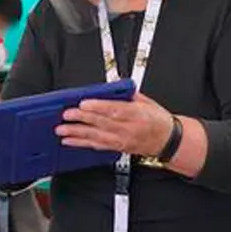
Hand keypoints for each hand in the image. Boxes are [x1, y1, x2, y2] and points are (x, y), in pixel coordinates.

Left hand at [56, 92, 173, 156]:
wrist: (168, 141)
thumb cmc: (158, 120)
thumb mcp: (146, 101)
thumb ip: (128, 93)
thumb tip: (113, 84)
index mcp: (136, 113)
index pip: (114, 110)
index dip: (97, 107)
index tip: (83, 104)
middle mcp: (128, 128)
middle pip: (101, 123)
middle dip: (82, 119)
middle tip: (66, 115)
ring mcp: (121, 139)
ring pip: (96, 136)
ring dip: (77, 133)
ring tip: (62, 130)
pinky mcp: (117, 148)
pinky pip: (97, 146)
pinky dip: (82, 143)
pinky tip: (70, 140)